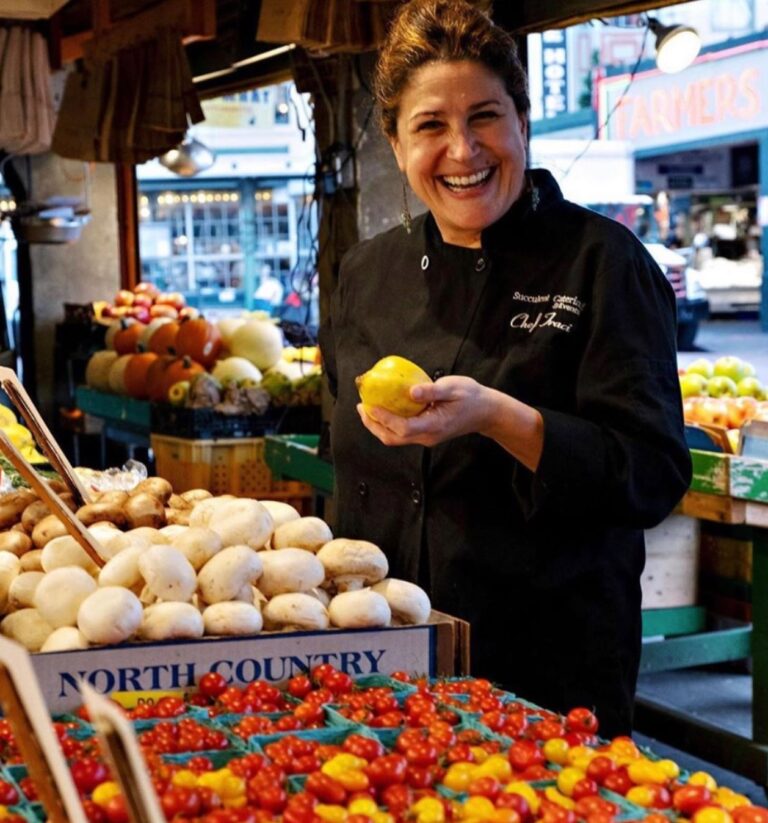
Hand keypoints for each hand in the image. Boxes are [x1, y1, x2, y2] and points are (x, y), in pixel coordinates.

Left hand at [356, 375, 491, 447]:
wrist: (485, 412)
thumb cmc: (471, 397)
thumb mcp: (453, 387)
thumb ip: (432, 390)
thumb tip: (411, 391)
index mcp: (433, 426)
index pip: (402, 428)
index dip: (384, 418)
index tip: (370, 405)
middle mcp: (427, 436)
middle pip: (392, 437)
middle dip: (373, 424)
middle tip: (361, 407)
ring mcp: (426, 437)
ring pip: (395, 438)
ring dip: (378, 426)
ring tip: (366, 409)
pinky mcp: (425, 434)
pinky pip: (401, 433)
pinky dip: (388, 423)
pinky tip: (383, 409)